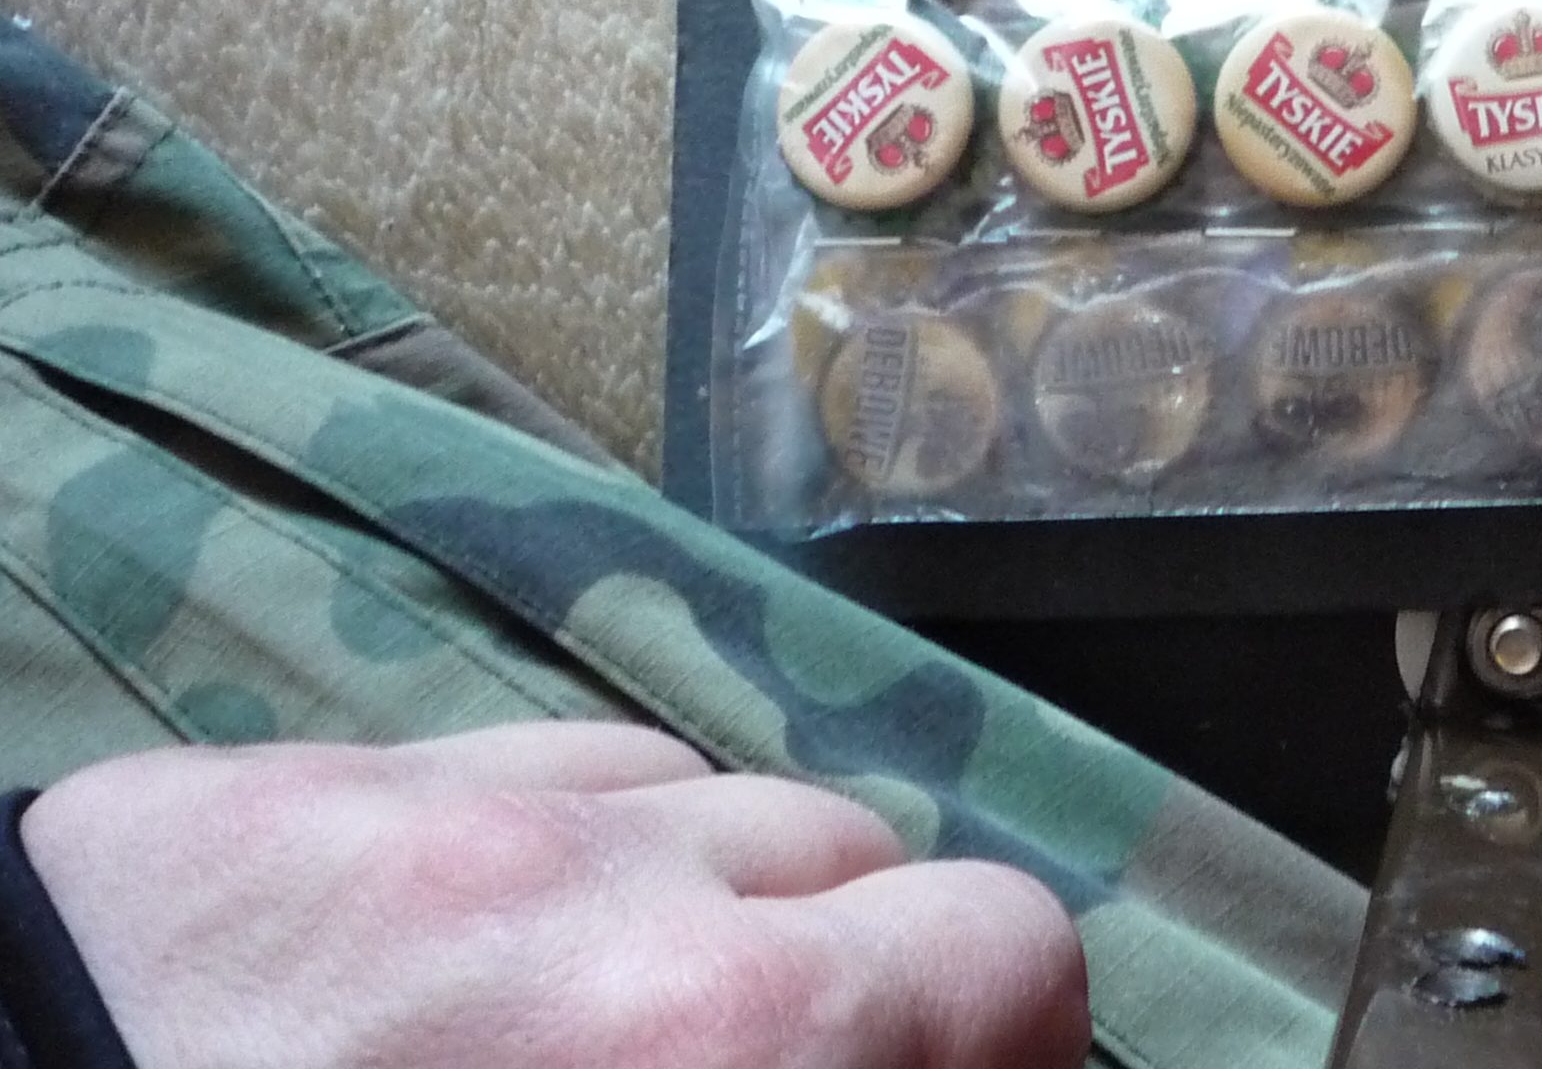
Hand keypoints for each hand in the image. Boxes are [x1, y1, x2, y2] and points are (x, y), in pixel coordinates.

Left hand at [21, 723, 1090, 1068]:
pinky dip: (529, 854)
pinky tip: (453, 964)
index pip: (1006, 947)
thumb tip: (909, 1048)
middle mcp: (596, 888)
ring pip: (686, 790)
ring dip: (683, 898)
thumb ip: (809, 1067)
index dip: (1007, 1036)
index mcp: (715, 1039)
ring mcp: (426, 810)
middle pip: (854, 851)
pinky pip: (497, 766)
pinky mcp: (271, 794)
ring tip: (587, 1025)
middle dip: (837, 969)